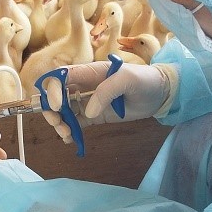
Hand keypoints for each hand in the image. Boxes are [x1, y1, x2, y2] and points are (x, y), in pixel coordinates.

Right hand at [42, 61, 172, 142]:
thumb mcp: (127, 80)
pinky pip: (76, 123)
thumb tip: (88, 112)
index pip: (61, 77)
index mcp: (89, 72)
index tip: (59, 106)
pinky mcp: (94, 116)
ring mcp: (88, 102)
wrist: (160, 93)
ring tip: (67, 134)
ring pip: (63, 111)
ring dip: (59, 122)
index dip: (53, 90)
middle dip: (52, 110)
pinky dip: (69, 131)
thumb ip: (106, 92)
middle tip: (58, 124)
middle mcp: (84, 86)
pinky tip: (71, 139)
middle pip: (56, 95)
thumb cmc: (145, 80)